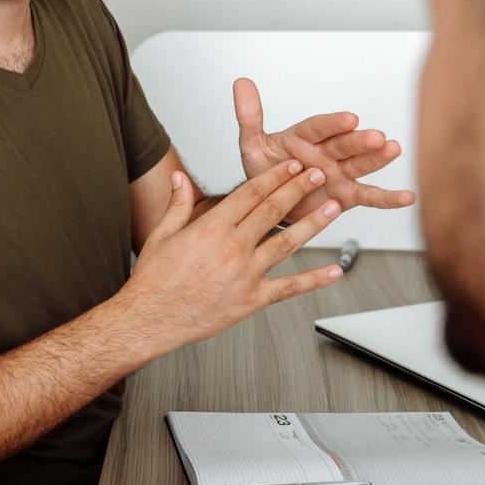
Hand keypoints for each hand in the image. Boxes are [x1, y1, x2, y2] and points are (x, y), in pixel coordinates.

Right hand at [118, 159, 344, 354]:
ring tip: (333, 207)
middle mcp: (232, 248)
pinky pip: (289, 288)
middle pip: (273, 211)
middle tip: (319, 175)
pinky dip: (314, 279)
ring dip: (314, 223)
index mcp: (211, 228)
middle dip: (299, 189)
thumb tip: (179, 178)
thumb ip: (177, 204)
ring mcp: (245, 274)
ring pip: (288, 243)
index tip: (291, 165)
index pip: (251, 194)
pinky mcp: (252, 300)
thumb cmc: (154, 280)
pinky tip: (334, 270)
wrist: (151, 319)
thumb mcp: (162, 234)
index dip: (275, 176)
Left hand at [234, 77, 415, 223]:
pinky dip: (388, 198)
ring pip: (360, 165)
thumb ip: (249, 116)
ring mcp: (338, 173)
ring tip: (393, 149)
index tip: (349, 118)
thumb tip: (241, 83)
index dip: (333, 124)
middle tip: (377, 137)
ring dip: (377, 159)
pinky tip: (407, 196)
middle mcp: (325, 153)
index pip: (319, 128)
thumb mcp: (252, 144)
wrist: (267, 203)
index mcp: (303, 138)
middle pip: (344, 145)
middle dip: (360, 141)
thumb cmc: (263, 170)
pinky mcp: (345, 195)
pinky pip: (369, 196)